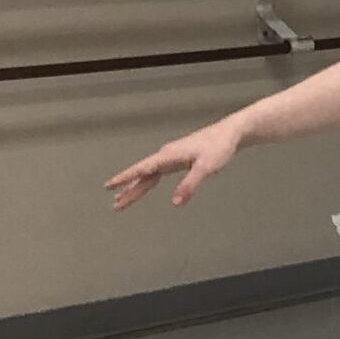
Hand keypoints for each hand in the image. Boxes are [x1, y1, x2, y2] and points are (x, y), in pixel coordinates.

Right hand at [106, 120, 241, 210]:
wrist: (230, 134)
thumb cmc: (219, 147)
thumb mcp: (206, 168)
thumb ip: (189, 185)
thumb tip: (175, 203)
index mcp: (169, 155)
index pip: (143, 169)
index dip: (125, 178)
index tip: (109, 185)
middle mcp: (166, 156)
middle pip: (142, 175)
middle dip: (127, 189)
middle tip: (115, 205)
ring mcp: (171, 158)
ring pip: (148, 175)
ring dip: (135, 187)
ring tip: (121, 200)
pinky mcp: (177, 160)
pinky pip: (157, 173)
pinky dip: (148, 182)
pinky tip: (142, 188)